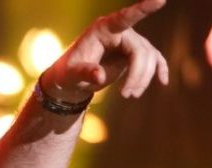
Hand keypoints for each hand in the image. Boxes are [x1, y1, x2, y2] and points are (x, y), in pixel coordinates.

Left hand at [44, 0, 168, 101]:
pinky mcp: (135, 53)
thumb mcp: (71, 75)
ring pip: (149, 57)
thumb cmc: (69, 73)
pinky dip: (159, 70)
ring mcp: (129, 41)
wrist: (72, 80)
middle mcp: (119, 32)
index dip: (142, 9)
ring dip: (143, 78)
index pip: (125, 17)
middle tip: (126, 95)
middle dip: (137, 74)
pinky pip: (153, 58)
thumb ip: (84, 73)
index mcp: (102, 29)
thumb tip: (99, 76)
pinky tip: (162, 82)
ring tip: (129, 95)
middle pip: (140, 50)